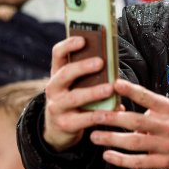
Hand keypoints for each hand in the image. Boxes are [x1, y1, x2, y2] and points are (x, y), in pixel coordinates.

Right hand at [43, 36, 119, 150]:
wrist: (59, 128)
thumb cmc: (76, 100)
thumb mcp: (77, 85)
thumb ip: (90, 74)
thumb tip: (113, 62)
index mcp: (58, 73)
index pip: (58, 54)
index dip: (68, 45)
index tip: (82, 39)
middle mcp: (54, 88)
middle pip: (65, 74)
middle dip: (82, 67)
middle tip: (100, 62)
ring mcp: (57, 106)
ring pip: (75, 97)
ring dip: (93, 92)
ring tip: (110, 88)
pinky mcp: (65, 124)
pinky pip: (84, 119)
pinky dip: (100, 115)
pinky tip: (115, 111)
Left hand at [87, 79, 168, 168]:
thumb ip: (152, 109)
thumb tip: (124, 110)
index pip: (148, 97)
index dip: (131, 90)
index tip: (115, 84)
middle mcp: (168, 126)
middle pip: (135, 121)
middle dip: (111, 118)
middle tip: (93, 115)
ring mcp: (166, 145)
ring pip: (134, 142)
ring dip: (111, 139)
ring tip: (94, 136)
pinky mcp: (165, 162)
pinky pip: (140, 162)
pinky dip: (122, 159)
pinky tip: (107, 155)